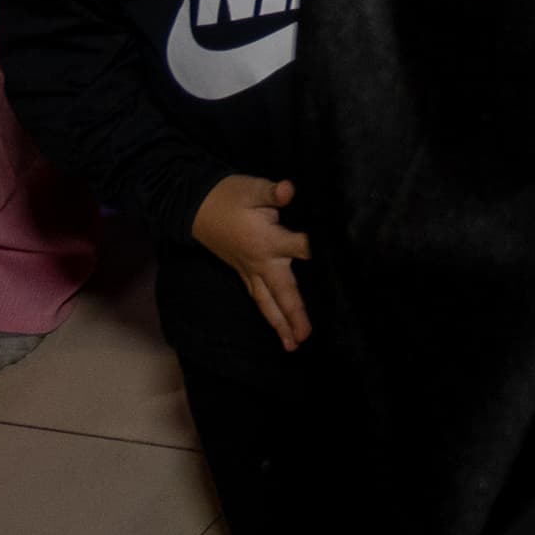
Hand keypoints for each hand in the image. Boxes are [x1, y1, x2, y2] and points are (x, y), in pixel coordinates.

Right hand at [192, 173, 312, 351]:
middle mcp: (260, 262)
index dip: (318, 252)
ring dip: (279, 324)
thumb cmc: (228, 196)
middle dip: (294, 315)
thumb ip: (273, 193)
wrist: (194, 206)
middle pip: (282, 292)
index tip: (340, 264)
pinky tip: (275, 325)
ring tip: (292, 345)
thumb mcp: (252, 189)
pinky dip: (267, 312)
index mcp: (268, 241)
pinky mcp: (242, 271)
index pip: (301, 248)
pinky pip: (256, 297)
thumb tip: (288, 189)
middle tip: (305, 338)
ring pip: (266, 302)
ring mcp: (249, 270)